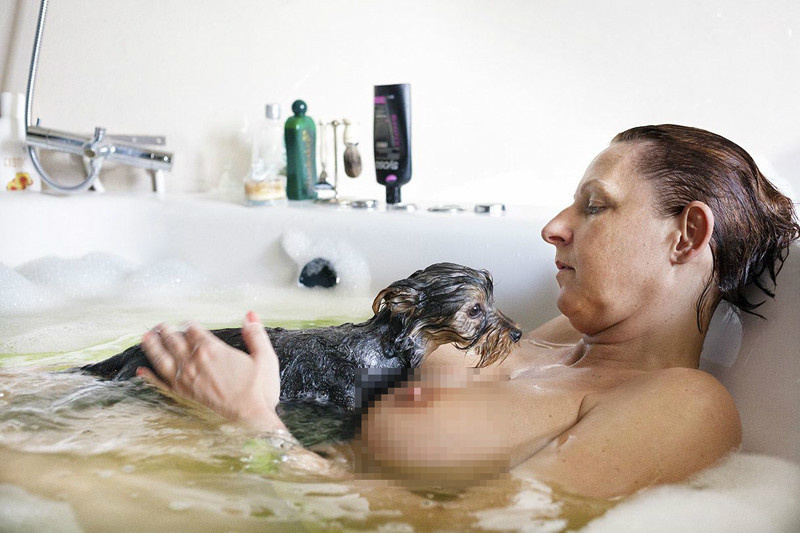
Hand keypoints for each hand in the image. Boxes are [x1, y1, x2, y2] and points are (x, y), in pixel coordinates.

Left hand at [137, 311, 285, 431]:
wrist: (250, 420)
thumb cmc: (259, 390)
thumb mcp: (265, 358)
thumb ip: (256, 334)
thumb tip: (250, 315)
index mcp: (213, 349)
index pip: (193, 330)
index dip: (188, 325)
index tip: (186, 323)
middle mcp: (195, 362)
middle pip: (174, 341)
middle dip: (166, 331)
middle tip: (160, 326)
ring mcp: (186, 380)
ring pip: (162, 359)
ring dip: (152, 346)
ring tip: (145, 337)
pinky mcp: (183, 397)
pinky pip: (160, 384)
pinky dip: (149, 377)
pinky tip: (141, 371)